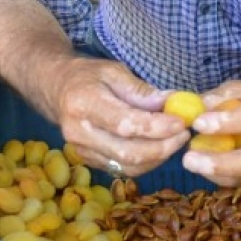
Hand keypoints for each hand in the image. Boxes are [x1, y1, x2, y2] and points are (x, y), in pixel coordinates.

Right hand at [51, 57, 190, 177]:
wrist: (55, 88)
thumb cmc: (87, 75)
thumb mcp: (114, 71)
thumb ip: (141, 90)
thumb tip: (173, 102)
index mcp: (84, 104)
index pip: (125, 123)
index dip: (157, 127)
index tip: (181, 122)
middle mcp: (79, 133)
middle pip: (127, 152)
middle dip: (162, 147)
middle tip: (184, 134)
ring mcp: (81, 151)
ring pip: (127, 166)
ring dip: (158, 157)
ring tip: (175, 140)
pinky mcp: (88, 161)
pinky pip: (122, 169)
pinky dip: (146, 162)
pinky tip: (159, 147)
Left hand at [182, 79, 240, 186]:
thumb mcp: (238, 88)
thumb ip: (217, 97)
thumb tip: (194, 110)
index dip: (225, 123)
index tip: (198, 123)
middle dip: (218, 163)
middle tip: (188, 159)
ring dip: (214, 172)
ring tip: (190, 161)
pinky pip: (238, 180)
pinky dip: (216, 175)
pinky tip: (200, 165)